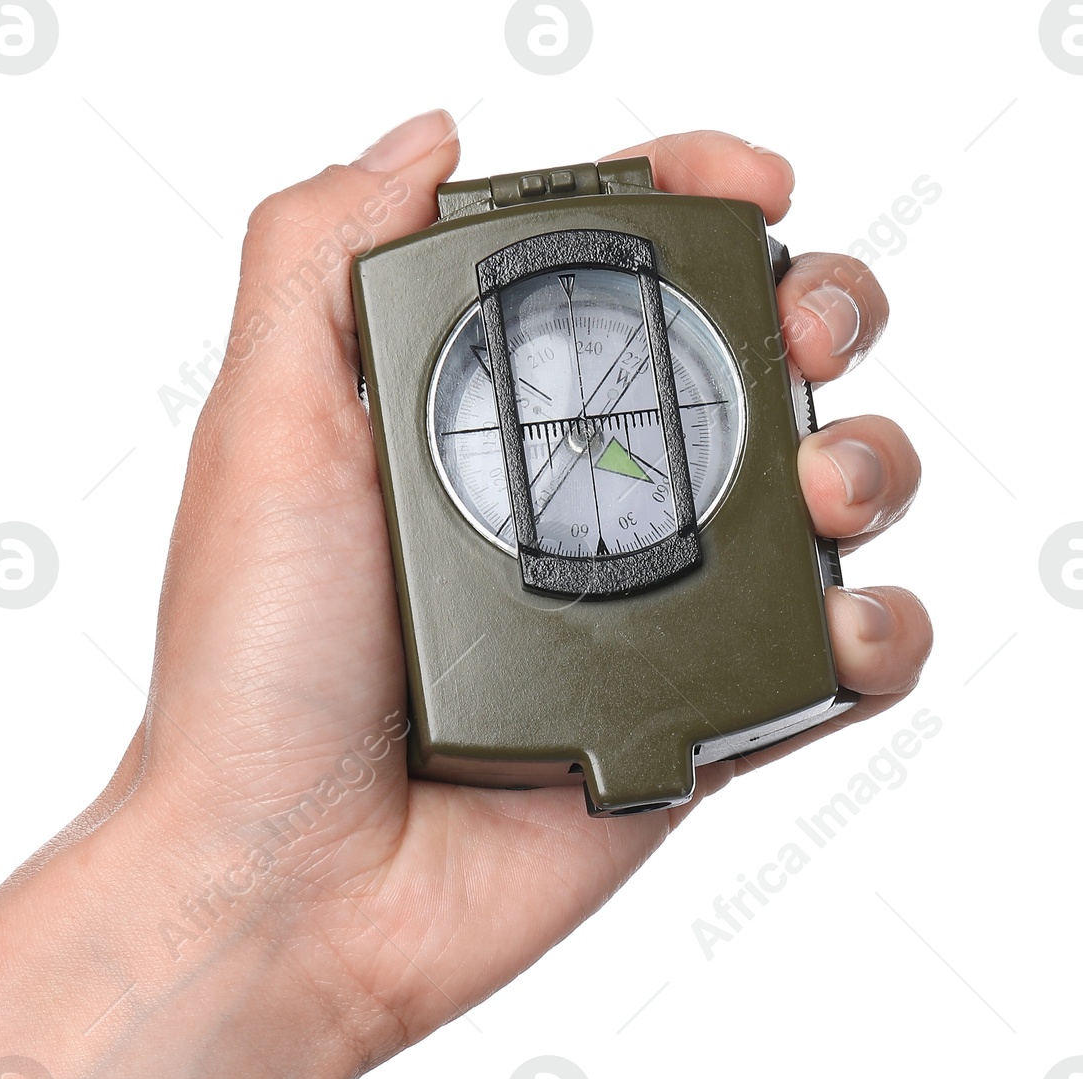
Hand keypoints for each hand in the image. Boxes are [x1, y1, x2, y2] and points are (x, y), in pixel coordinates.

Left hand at [0, 116, 928, 1078]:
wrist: (286, 886)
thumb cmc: (253, 677)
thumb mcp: (261, 434)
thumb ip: (319, 261)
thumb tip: (425, 138)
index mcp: (476, 421)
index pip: (618, 274)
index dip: (699, 206)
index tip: (751, 187)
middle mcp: (567, 508)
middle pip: (745, 368)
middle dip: (816, 314)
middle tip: (799, 339)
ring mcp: (638, 620)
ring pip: (819, 501)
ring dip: (867, 459)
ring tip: (819, 490)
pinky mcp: (691, 729)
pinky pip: (833, 668)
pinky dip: (878, 634)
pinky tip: (838, 624)